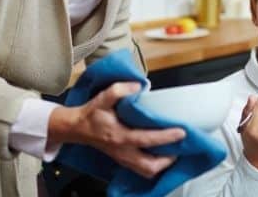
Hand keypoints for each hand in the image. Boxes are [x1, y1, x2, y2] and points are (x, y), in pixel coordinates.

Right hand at [48, 82, 185, 177]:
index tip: (181, 132)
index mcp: (120, 136)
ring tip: (174, 153)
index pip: (147, 139)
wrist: (77, 128)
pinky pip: (141, 169)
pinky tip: (161, 155)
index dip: (165, 137)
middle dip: (167, 160)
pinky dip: (153, 165)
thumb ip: (120, 90)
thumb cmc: (91, 114)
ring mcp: (122, 158)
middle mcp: (123, 151)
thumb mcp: (103, 98)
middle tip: (180, 147)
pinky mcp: (122, 159)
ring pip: (146, 171)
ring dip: (162, 165)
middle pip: (149, 165)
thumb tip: (139, 86)